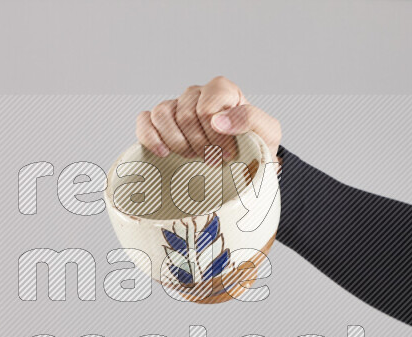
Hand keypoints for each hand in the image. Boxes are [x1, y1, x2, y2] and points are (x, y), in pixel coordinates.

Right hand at [136, 76, 280, 161]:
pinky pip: (144, 120)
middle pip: (186, 112)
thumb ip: (250, 118)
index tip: (228, 154)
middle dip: (200, 143)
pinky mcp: (158, 125)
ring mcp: (175, 109)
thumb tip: (217, 120)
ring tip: (191, 157)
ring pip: (162, 113)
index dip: (216, 132)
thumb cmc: (255, 149)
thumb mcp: (267, 132)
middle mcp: (196, 95)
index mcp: (223, 91)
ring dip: (177, 142)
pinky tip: (163, 153)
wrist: (241, 170)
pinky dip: (150, 137)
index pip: (209, 102)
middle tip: (213, 160)